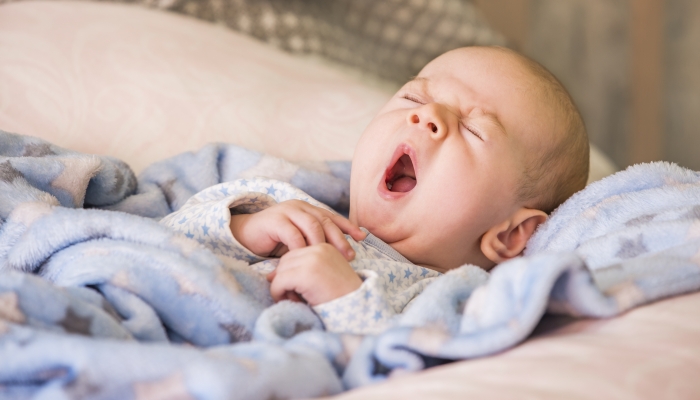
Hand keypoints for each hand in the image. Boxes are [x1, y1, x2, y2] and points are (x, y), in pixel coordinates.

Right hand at [229, 200, 365, 259]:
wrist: (246, 235)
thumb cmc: (274, 240)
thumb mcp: (299, 239)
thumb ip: (314, 240)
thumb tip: (341, 253)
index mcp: (307, 209)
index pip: (331, 216)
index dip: (348, 226)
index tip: (362, 238)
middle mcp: (299, 207)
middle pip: (325, 220)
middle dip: (339, 238)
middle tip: (349, 255)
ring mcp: (286, 211)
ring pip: (311, 225)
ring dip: (322, 243)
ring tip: (329, 258)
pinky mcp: (274, 221)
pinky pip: (292, 234)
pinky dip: (301, 247)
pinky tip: (307, 259)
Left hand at [267, 243, 362, 305]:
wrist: (358, 309)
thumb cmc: (341, 297)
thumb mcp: (324, 277)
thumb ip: (304, 270)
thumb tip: (272, 275)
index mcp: (324, 247)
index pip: (295, 254)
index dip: (292, 273)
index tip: (301, 290)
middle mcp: (318, 249)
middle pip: (285, 261)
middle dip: (284, 279)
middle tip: (297, 296)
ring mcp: (311, 260)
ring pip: (280, 271)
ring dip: (282, 288)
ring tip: (297, 299)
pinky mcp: (304, 274)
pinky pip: (278, 282)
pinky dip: (279, 294)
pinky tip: (293, 302)